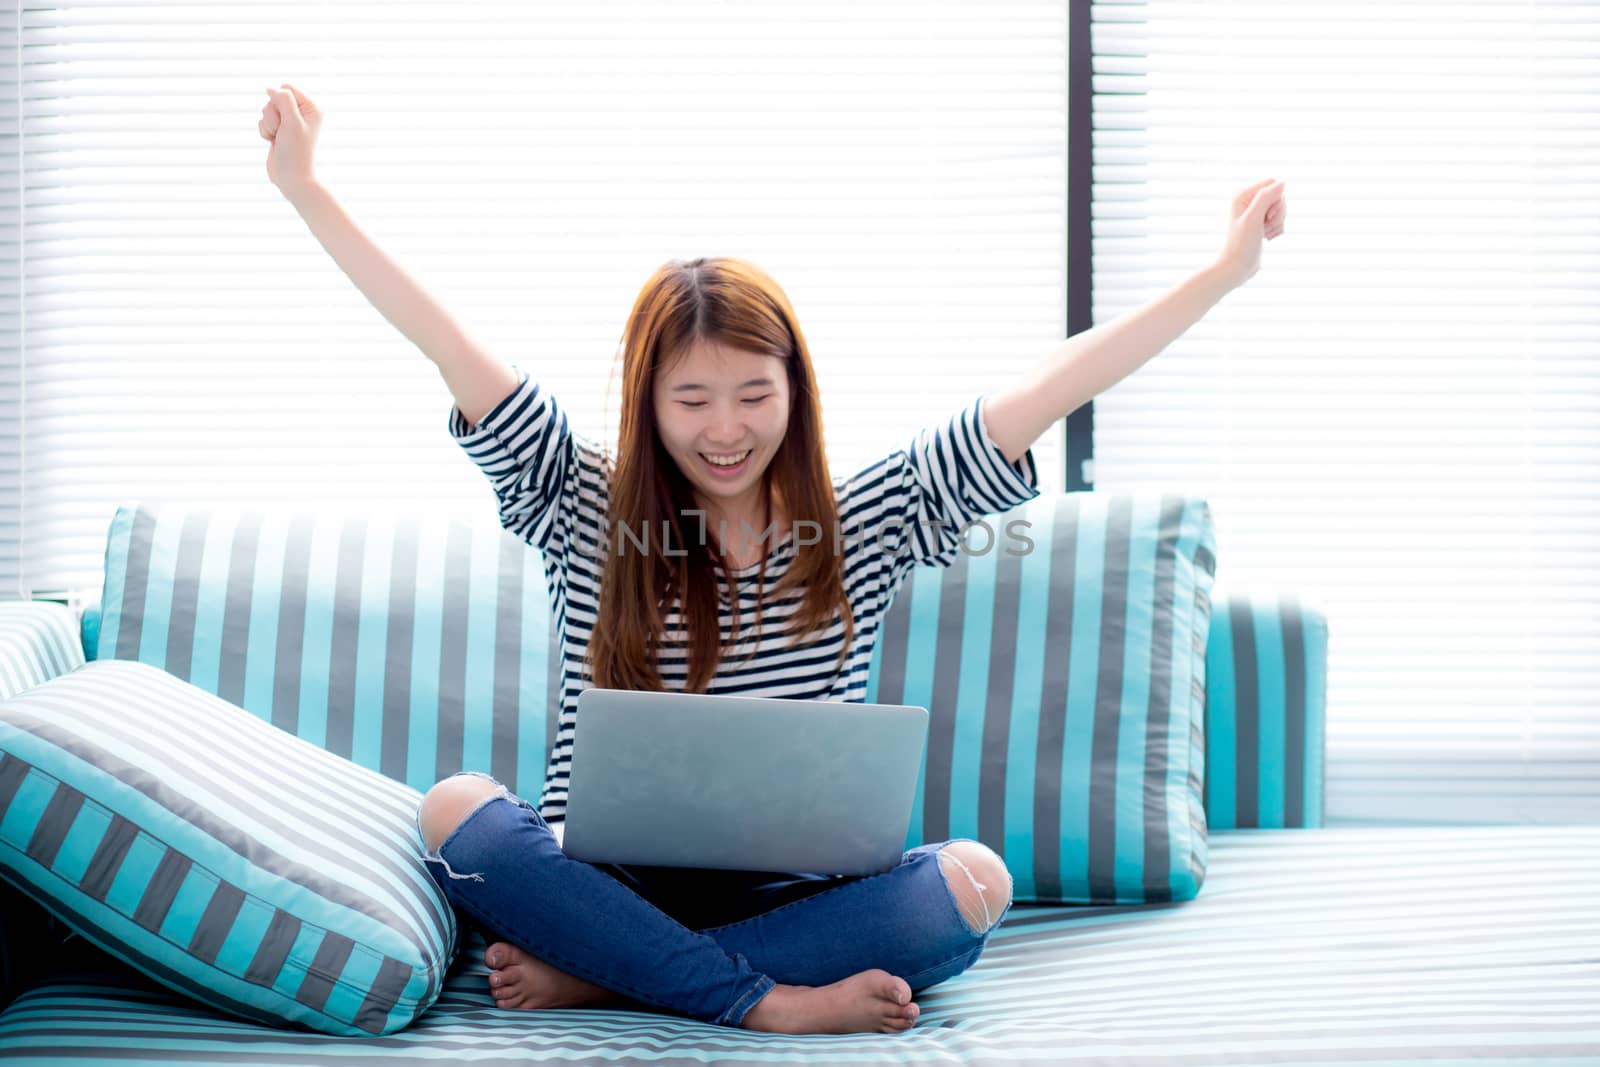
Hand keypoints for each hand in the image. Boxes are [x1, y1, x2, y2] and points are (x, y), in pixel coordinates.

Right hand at [259, 83, 322, 197]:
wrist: (291, 177)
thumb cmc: (295, 151)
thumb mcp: (292, 121)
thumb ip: (283, 99)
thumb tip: (270, 88)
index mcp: (311, 107)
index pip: (286, 88)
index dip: (280, 101)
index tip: (288, 120)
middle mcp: (301, 112)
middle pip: (274, 98)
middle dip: (273, 115)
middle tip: (282, 131)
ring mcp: (289, 121)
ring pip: (266, 110)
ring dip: (268, 124)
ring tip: (279, 138)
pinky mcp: (279, 129)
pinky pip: (262, 121)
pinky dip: (265, 131)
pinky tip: (274, 142)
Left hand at [1211, 178, 1286, 289]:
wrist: (1237, 267)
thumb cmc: (1241, 244)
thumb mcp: (1253, 218)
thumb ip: (1266, 198)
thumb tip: (1283, 182)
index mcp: (1242, 195)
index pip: (1272, 183)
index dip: (1276, 198)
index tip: (1267, 215)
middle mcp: (1248, 201)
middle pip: (1278, 196)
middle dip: (1277, 213)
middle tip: (1265, 226)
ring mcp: (1256, 213)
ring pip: (1280, 209)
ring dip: (1277, 223)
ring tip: (1264, 234)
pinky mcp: (1261, 224)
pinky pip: (1279, 220)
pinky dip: (1276, 230)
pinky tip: (1266, 238)